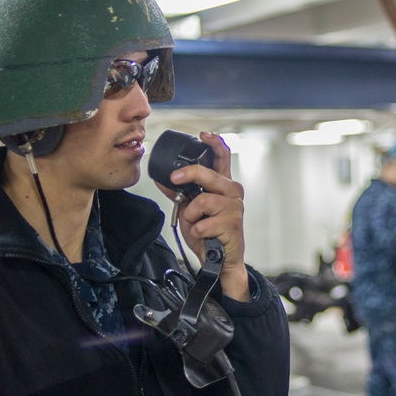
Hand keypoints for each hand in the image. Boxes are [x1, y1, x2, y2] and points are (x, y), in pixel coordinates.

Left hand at [154, 132, 249, 300]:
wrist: (219, 260)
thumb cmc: (209, 232)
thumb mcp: (189, 210)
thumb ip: (180, 193)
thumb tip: (161, 179)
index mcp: (222, 184)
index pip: (223, 156)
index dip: (214, 142)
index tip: (203, 135)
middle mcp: (232, 191)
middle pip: (209, 174)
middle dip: (189, 175)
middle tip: (175, 180)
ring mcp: (234, 207)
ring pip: (203, 201)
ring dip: (191, 215)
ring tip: (196, 224)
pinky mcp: (233, 224)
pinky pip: (204, 223)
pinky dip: (197, 230)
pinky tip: (204, 235)